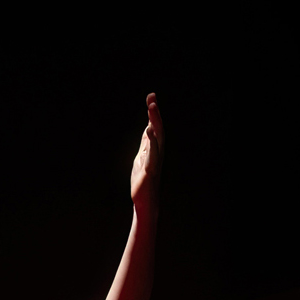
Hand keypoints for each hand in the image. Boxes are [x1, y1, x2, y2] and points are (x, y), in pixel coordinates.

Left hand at [129, 92, 160, 211]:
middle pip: (158, 129)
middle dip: (155, 113)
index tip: (151, 96)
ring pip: (157, 138)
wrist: (145, 202)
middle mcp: (157, 152)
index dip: (153, 112)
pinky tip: (150, 131)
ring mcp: (154, 161)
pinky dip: (152, 142)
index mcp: (153, 148)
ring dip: (154, 122)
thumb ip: (146, 143)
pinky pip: (152, 154)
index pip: (154, 127)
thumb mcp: (142, 157)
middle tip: (152, 97)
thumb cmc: (144, 181)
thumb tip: (149, 128)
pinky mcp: (149, 171)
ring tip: (152, 108)